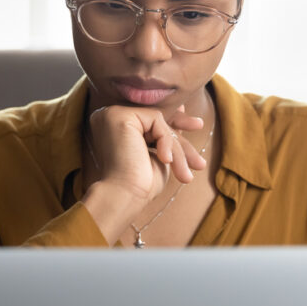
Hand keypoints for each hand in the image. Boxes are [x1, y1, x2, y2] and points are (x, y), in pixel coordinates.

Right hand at [87, 104, 206, 201]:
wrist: (125, 196)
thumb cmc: (141, 182)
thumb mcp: (158, 152)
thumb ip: (165, 132)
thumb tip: (182, 109)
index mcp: (114, 125)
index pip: (150, 120)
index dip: (174, 125)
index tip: (196, 125)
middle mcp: (109, 115)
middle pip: (155, 120)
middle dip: (179, 137)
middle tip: (198, 154)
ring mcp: (112, 113)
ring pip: (158, 121)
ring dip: (176, 147)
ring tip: (185, 173)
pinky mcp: (119, 115)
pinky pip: (156, 120)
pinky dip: (166, 141)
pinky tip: (166, 161)